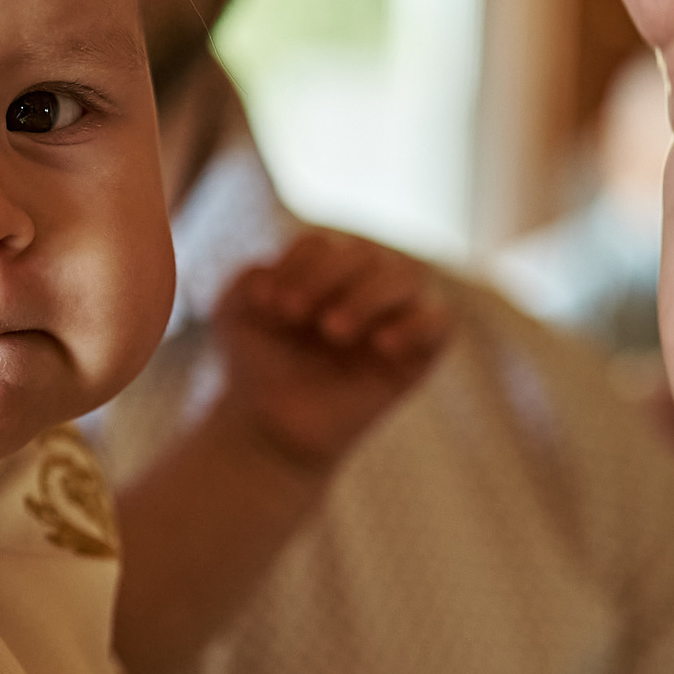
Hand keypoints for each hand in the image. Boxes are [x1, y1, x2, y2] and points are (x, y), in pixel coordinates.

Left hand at [209, 228, 450, 470]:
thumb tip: (272, 272)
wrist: (272, 428)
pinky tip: (379, 345)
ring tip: (332, 331)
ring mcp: (393, 316)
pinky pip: (439, 322)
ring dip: (368, 295)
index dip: (295, 266)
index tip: (266, 305)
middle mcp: (363, 284)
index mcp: (322, 268)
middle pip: (366, 252)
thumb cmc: (256, 366)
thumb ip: (246, 278)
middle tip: (293, 315)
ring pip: (409, 274)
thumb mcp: (234, 317)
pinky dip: (414, 325)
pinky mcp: (418, 355)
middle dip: (327, 278)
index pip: (322, 244)